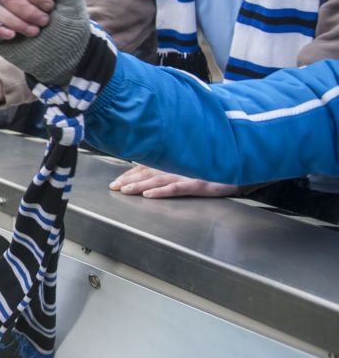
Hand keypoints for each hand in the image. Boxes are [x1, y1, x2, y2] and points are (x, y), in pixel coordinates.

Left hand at [109, 165, 239, 198]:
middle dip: (129, 180)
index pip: (147, 166)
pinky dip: (162, 192)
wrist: (243, 168)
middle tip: (114, 187)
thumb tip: (150, 168)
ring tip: (125, 191)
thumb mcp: (192, 165)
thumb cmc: (217, 168)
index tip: (117, 180)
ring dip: (140, 186)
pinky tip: (150, 196)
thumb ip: (173, 165)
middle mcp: (179, 166)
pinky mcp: (200, 185)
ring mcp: (189, 175)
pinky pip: (177, 188)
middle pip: (148, 173)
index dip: (130, 173)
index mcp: (175, 161)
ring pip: (159, 180)